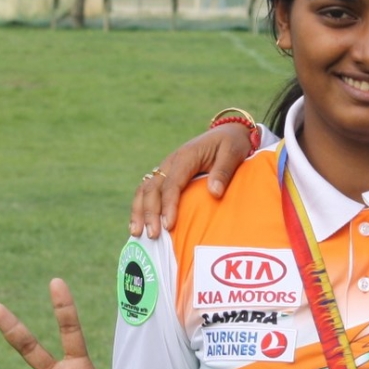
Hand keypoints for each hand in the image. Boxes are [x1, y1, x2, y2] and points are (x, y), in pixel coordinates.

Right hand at [129, 122, 251, 238]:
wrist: (227, 132)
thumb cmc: (232, 144)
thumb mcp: (233, 153)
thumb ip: (223, 172)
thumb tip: (215, 193)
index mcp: (186, 156)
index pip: (172, 183)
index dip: (169, 205)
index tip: (169, 225)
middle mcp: (171, 162)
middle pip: (152, 188)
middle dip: (150, 213)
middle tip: (153, 235)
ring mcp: (166, 168)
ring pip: (144, 189)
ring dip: (139, 211)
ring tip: (136, 233)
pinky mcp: (166, 175)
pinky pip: (148, 190)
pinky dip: (141, 207)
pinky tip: (139, 224)